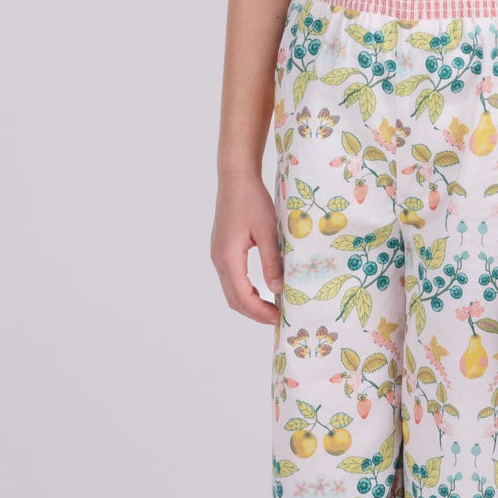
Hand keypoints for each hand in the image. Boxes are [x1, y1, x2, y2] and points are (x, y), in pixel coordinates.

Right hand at [210, 171, 284, 325]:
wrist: (235, 178)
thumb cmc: (253, 200)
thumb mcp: (268, 231)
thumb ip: (273, 261)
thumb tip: (278, 290)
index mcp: (228, 257)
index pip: (242, 297)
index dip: (261, 312)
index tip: (280, 318)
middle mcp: (219, 260)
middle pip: (234, 299)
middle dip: (255, 313)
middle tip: (279, 318)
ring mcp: (218, 256)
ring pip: (231, 291)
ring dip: (250, 304)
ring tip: (273, 308)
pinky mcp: (222, 250)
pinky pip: (231, 279)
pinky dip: (246, 291)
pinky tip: (263, 291)